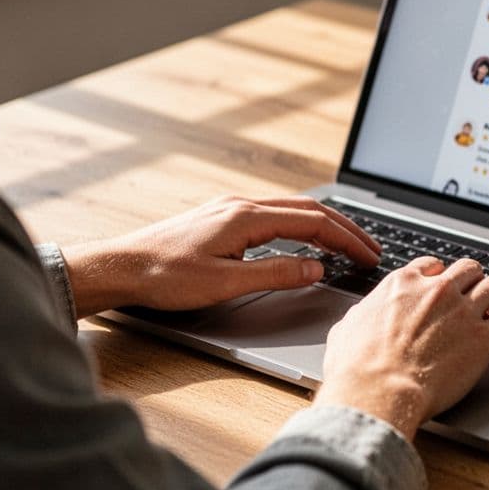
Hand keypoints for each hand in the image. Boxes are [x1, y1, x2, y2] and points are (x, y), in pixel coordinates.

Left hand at [60, 195, 380, 315]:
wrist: (118, 267)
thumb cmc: (163, 277)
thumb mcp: (224, 283)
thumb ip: (275, 274)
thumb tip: (315, 268)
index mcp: (246, 217)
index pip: (312, 222)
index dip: (346, 239)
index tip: (369, 255)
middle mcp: (240, 205)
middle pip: (307, 210)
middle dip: (344, 228)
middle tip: (370, 248)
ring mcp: (229, 209)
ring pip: (291, 209)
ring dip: (323, 225)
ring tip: (346, 244)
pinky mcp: (219, 219)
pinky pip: (272, 215)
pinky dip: (300, 225)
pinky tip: (302, 239)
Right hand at [313, 257, 488, 440]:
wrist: (377, 391)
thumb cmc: (356, 369)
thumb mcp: (346, 330)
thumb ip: (361, 316)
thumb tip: (360, 318)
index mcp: (403, 284)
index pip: (432, 266)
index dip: (441, 277)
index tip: (444, 288)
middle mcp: (437, 290)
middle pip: (468, 269)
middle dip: (473, 282)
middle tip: (476, 297)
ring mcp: (463, 311)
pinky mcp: (485, 338)